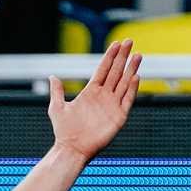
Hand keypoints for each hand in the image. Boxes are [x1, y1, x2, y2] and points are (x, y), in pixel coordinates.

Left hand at [48, 39, 140, 162]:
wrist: (72, 149)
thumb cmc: (64, 131)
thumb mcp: (57, 107)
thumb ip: (57, 92)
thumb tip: (52, 76)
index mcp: (90, 92)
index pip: (103, 69)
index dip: (110, 56)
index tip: (117, 44)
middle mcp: (103, 97)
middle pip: (115, 72)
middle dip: (123, 57)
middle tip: (130, 41)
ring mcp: (112, 106)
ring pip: (124, 83)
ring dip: (131, 69)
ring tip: (138, 55)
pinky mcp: (118, 117)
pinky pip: (127, 100)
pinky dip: (131, 89)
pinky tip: (135, 76)